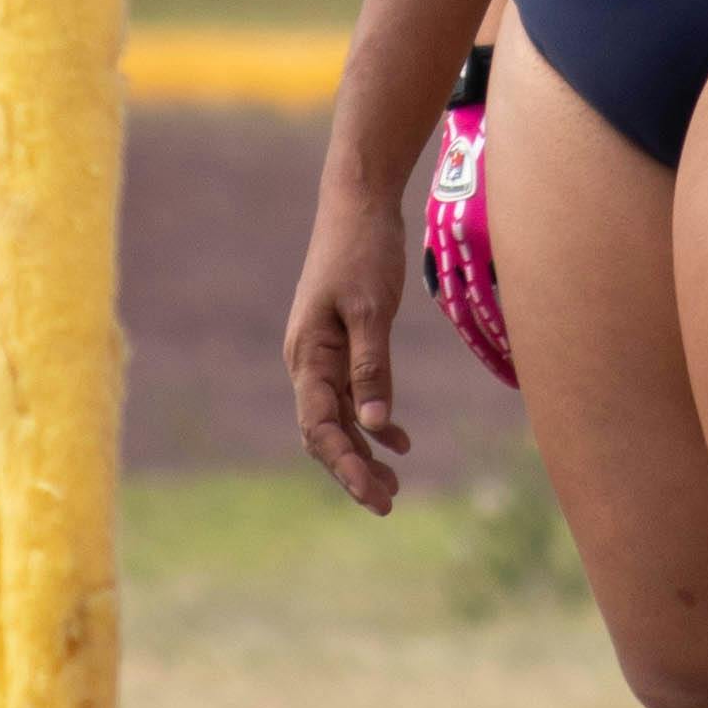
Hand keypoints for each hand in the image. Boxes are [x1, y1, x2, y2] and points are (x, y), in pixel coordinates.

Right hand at [286, 174, 415, 513]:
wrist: (358, 203)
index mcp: (307, 354)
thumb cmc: (363, 250)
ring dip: (363, 453)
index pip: (319, 426)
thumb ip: (372, 366)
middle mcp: (308, 360)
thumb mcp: (372, 308)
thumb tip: (373, 425)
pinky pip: (352, 394)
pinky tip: (400, 440)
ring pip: (339, 418)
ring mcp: (323, 353)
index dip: (345, 465)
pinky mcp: (342, 343)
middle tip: (387, 504)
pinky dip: (374, 420)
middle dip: (352, 470)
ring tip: (394, 487)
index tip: (374, 496)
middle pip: (324, 431)